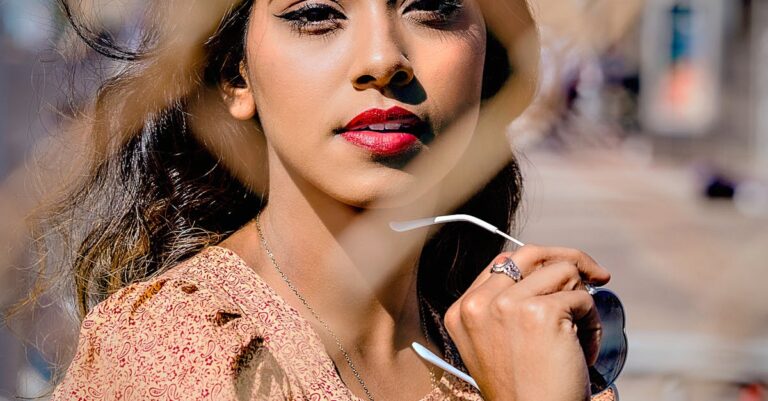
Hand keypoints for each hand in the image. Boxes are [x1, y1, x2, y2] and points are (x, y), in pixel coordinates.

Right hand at [444, 245, 610, 400]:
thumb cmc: (524, 390)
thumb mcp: (496, 344)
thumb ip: (503, 305)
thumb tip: (543, 265)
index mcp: (462, 310)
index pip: (503, 262)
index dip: (540, 263)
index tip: (566, 274)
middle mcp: (479, 303)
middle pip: (532, 254)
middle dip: (571, 258)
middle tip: (598, 275)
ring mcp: (507, 305)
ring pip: (564, 272)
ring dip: (582, 302)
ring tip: (580, 338)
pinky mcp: (541, 312)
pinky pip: (583, 298)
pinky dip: (593, 324)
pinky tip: (582, 351)